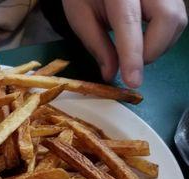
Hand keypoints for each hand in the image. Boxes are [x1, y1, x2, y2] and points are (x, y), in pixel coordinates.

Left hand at [62, 0, 186, 87]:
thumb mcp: (80, 17)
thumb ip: (96, 45)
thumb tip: (111, 74)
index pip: (129, 23)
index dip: (132, 55)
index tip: (132, 81)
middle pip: (167, 19)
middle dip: (152, 51)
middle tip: (130, 65)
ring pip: (177, 21)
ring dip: (158, 47)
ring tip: (134, 52)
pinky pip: (177, 20)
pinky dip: (163, 39)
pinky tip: (145, 41)